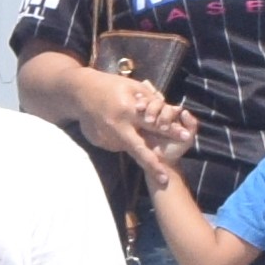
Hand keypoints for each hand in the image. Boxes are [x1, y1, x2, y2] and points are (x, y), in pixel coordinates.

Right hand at [75, 69, 196, 163]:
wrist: (79, 93)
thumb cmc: (109, 85)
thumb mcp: (132, 86)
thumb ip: (151, 99)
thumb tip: (169, 109)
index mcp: (127, 111)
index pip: (154, 124)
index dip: (171, 131)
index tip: (185, 137)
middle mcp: (117, 127)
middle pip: (139, 150)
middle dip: (152, 165)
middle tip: (165, 179)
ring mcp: (106, 137)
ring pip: (128, 147)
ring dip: (136, 145)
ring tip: (135, 140)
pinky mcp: (100, 142)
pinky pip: (117, 144)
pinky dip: (123, 139)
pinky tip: (116, 129)